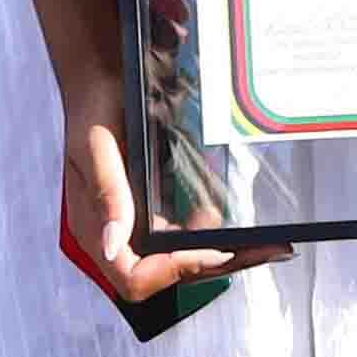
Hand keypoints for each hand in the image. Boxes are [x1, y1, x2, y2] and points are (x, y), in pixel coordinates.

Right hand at [54, 58, 277, 305]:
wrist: (101, 79)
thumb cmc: (93, 109)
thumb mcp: (97, 146)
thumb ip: (108, 195)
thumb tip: (113, 245)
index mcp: (94, 228)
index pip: (134, 277)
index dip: (176, 270)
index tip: (216, 250)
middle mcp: (114, 234)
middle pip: (166, 274)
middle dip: (215, 263)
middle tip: (262, 249)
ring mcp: (134, 226)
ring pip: (180, 259)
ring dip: (221, 253)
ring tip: (261, 241)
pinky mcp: (151, 213)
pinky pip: (181, 237)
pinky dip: (210, 235)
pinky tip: (231, 221)